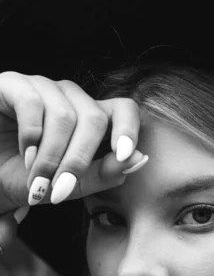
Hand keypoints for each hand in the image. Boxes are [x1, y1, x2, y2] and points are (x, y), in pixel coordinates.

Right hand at [0, 71, 146, 247]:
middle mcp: (70, 98)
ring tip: (37, 182)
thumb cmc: (26, 180)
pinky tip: (24, 155)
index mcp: (90, 118)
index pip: (124, 109)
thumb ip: (103, 174)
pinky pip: (32, 103)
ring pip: (65, 115)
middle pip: (95, 118)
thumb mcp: (67, 186)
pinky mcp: (12, 84)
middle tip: (61, 191)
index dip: (129, 129)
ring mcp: (42, 87)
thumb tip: (139, 159)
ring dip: (51, 157)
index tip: (125, 156)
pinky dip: (31, 136)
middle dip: (80, 160)